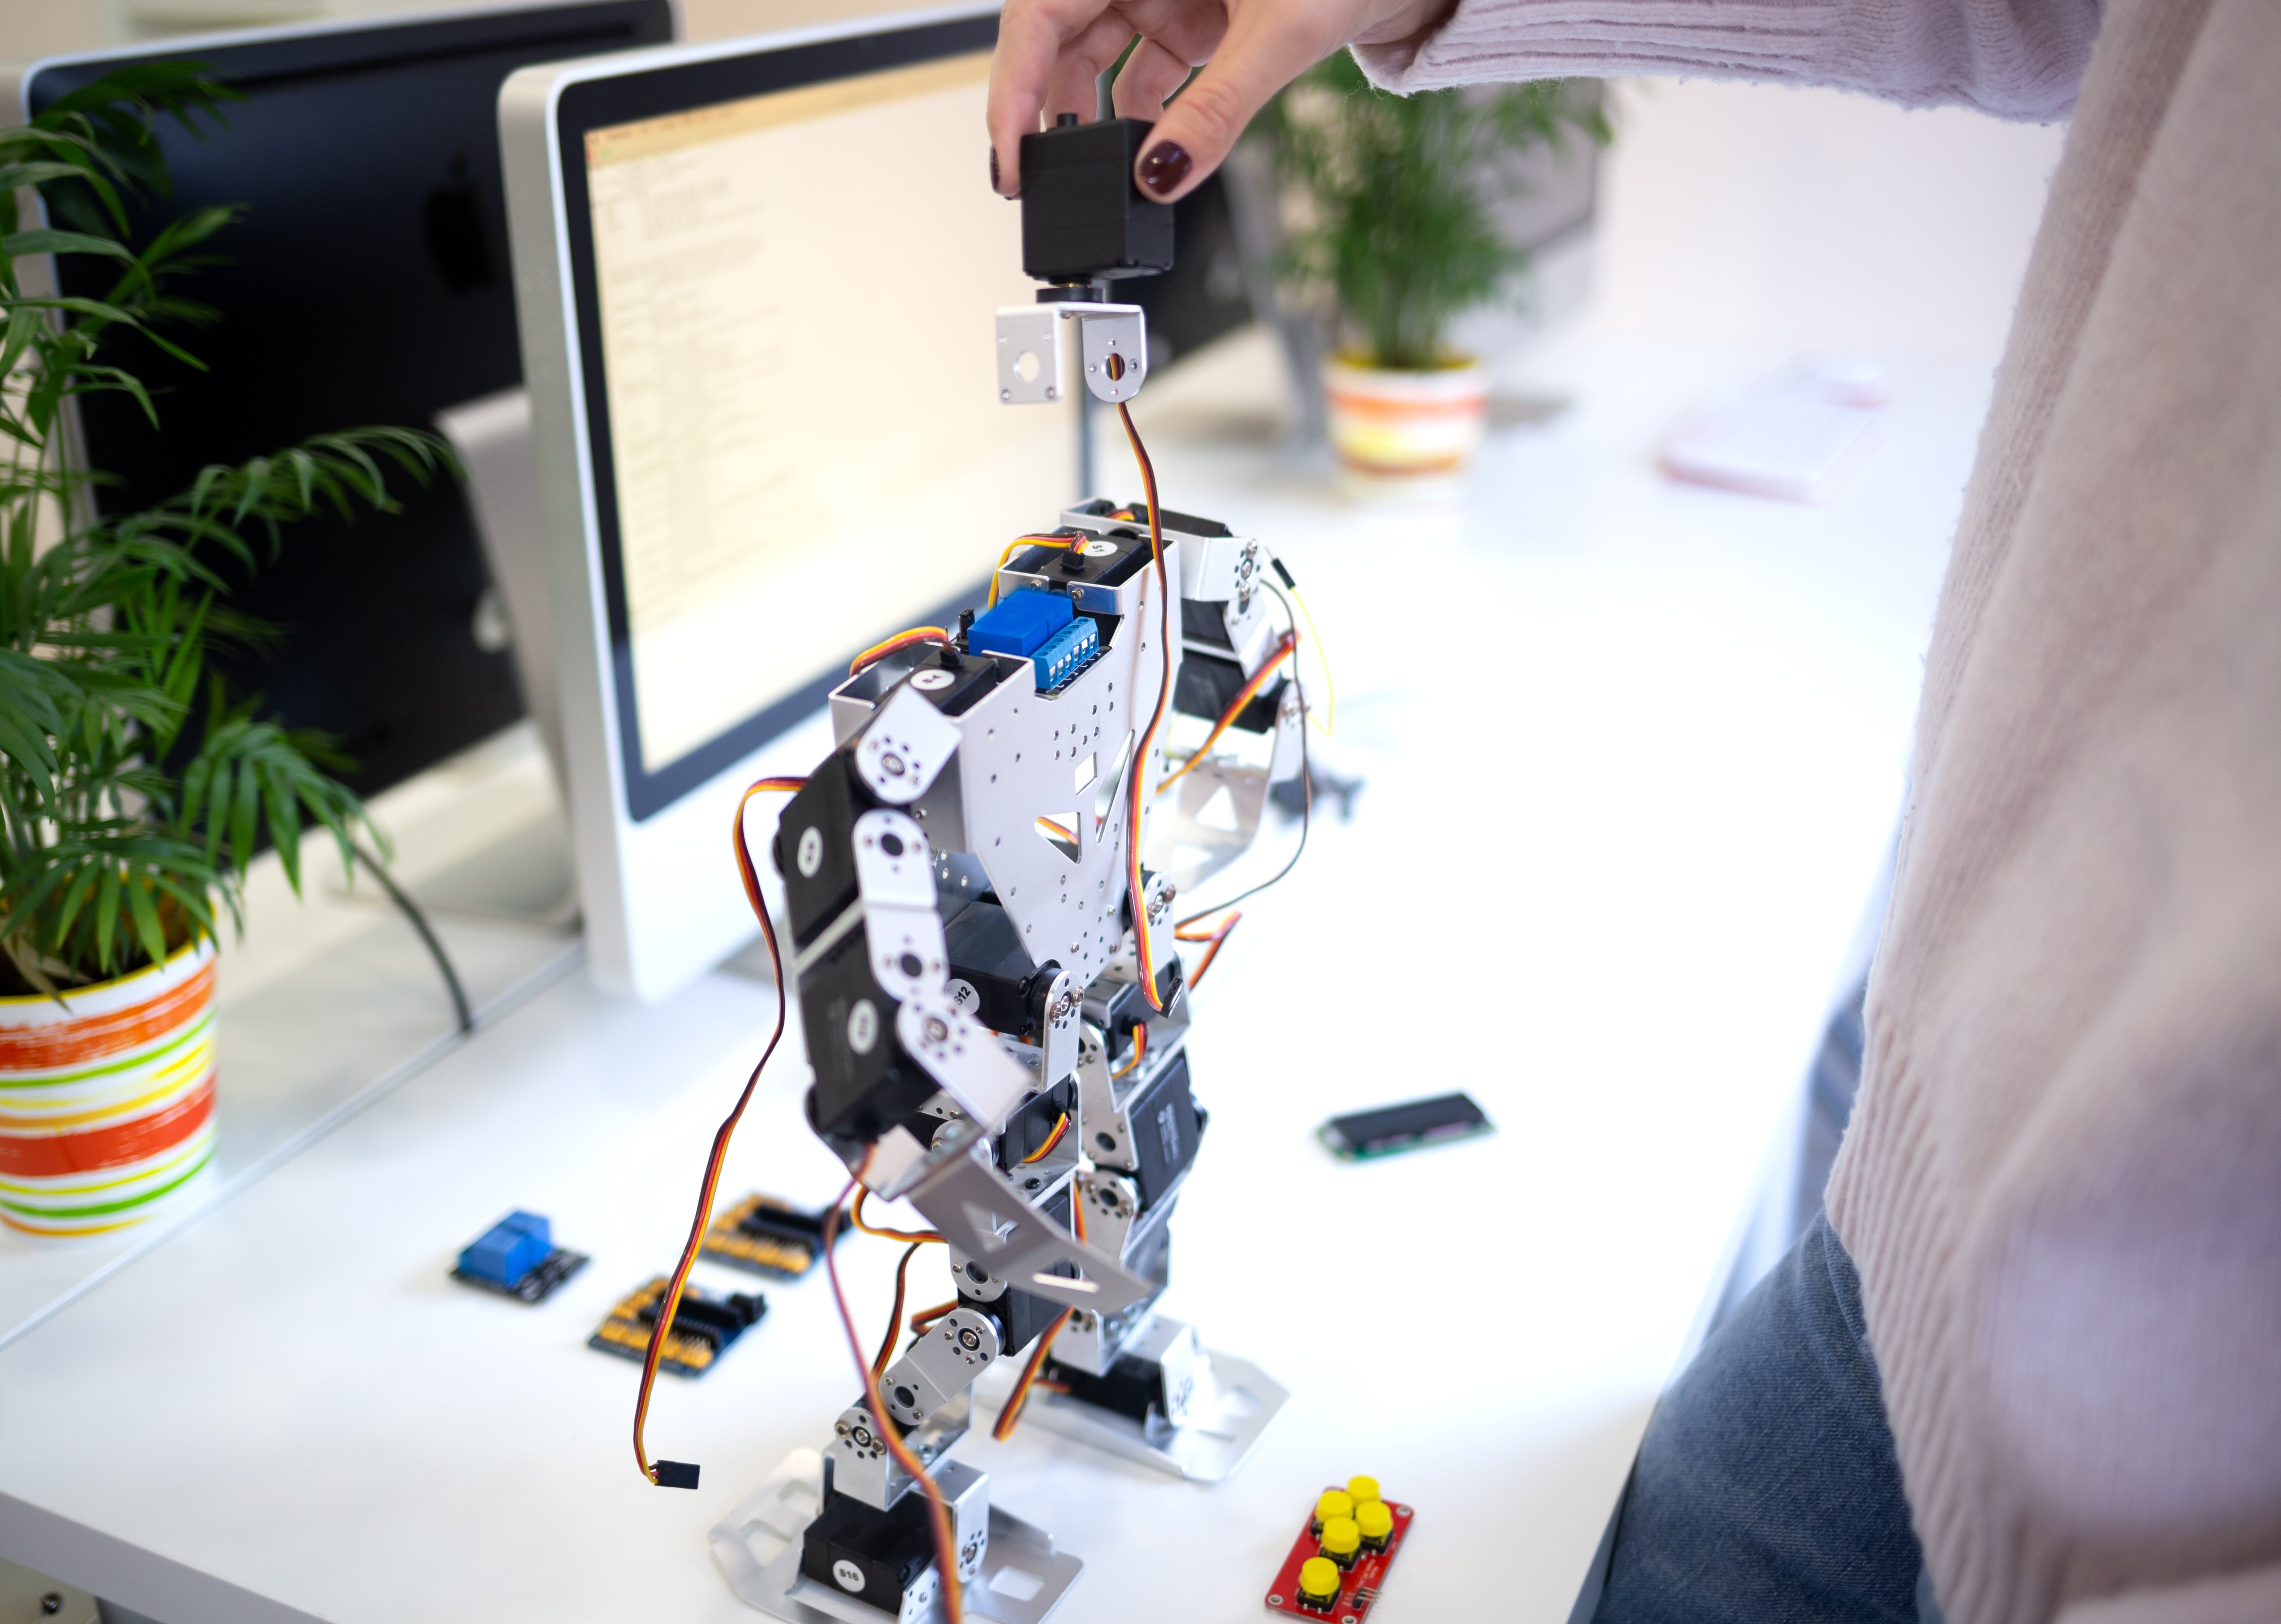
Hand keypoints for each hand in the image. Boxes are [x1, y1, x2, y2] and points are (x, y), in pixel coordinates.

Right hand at [987, 0, 1455, 204]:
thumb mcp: (1281, 32)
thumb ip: (1216, 109)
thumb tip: (1162, 175)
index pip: (1038, 11)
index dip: (1012, 88)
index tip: (1009, 158)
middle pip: (1058, 35)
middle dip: (1043, 110)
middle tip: (1036, 183)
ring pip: (1097, 54)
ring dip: (1091, 117)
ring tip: (1091, 177)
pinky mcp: (1195, 15)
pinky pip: (1146, 68)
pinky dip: (1142, 114)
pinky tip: (1147, 153)